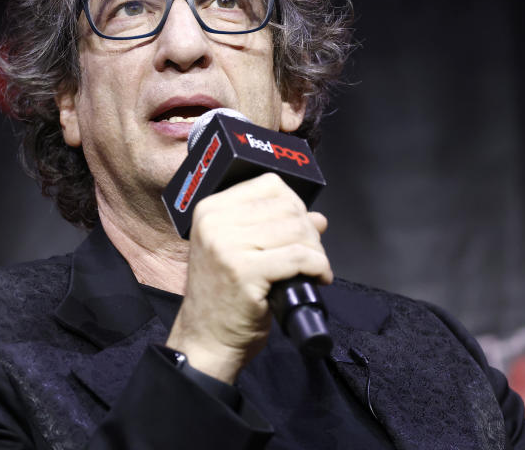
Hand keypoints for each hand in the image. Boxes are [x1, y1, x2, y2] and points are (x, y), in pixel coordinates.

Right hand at [165, 173, 331, 383]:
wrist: (206, 340)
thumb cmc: (223, 298)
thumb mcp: (240, 252)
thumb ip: (274, 228)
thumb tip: (316, 217)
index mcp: (210, 210)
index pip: (269, 185)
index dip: (294, 206)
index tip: (299, 230)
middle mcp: (214, 222)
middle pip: (287, 207)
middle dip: (309, 232)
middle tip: (310, 256)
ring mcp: (227, 245)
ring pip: (297, 230)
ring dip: (316, 251)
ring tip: (313, 269)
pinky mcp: (245, 271)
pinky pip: (299, 257)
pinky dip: (318, 267)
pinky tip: (317, 278)